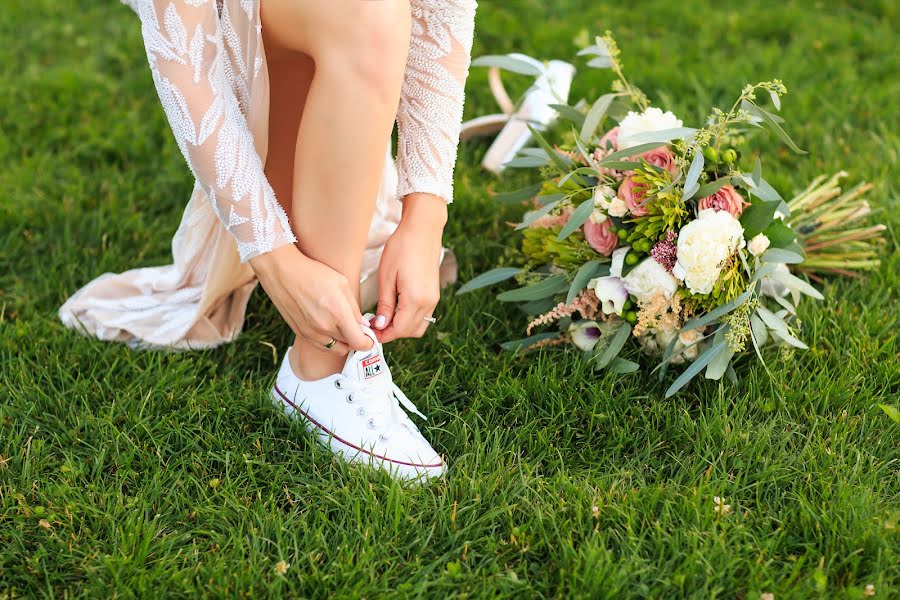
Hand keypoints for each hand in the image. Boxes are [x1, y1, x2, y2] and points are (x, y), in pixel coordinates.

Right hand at [249, 245, 372, 354]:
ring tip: (340, 325)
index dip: (368, 342)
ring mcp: (310, 332)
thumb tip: (363, 326)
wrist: (282, 271)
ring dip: (341, 341)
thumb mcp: (342, 284)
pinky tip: (326, 324)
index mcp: (338, 313)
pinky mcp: (299, 332)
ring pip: (333, 348)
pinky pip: (320, 344)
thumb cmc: (314, 272)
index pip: (359, 343)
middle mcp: (324, 327)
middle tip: (356, 327)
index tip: (369, 336)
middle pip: (348, 346)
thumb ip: (354, 308)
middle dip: (355, 339)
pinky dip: (327, 339)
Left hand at [373, 193, 447, 342]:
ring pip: (418, 326)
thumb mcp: (386, 276)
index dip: (383, 335)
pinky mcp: (434, 293)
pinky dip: (410, 318)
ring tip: (383, 316)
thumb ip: (385, 304)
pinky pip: (423, 315)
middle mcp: (428, 303)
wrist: (422, 229)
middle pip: (410, 332)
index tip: (369, 332)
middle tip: (374, 325)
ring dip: (402, 327)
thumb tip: (381, 325)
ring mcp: (434, 299)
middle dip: (392, 333)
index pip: (399, 330)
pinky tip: (395, 308)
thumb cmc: (402, 248)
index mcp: (415, 299)